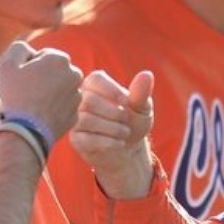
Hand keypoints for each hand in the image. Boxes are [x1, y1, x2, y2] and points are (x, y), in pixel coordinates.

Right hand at [0, 42, 84, 143]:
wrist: (24, 131)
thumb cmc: (15, 95)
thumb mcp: (7, 63)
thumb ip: (19, 48)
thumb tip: (30, 50)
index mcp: (60, 59)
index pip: (44, 55)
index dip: (29, 65)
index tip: (21, 77)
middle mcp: (75, 76)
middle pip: (55, 71)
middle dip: (43, 77)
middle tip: (27, 90)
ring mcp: (77, 97)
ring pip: (60, 89)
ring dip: (49, 92)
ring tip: (33, 103)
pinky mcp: (75, 115)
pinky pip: (62, 107)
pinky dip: (53, 108)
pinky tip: (40, 115)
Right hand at [69, 69, 154, 199]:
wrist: (129, 150)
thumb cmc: (133, 122)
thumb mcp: (141, 107)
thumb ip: (141, 93)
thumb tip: (147, 74)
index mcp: (94, 85)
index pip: (95, 79)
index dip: (112, 91)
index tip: (126, 103)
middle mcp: (81, 100)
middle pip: (89, 101)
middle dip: (114, 113)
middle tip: (126, 120)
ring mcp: (76, 120)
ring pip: (86, 120)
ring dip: (113, 129)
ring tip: (125, 133)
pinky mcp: (76, 139)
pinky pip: (85, 139)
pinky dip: (108, 142)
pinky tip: (119, 143)